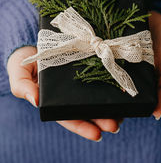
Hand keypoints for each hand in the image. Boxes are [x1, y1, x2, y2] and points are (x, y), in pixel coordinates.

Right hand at [7, 46, 122, 141]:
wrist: (34, 43)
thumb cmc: (24, 62)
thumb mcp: (19, 75)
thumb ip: (23, 87)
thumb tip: (35, 100)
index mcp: (55, 100)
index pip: (69, 117)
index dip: (82, 126)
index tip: (97, 134)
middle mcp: (70, 93)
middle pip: (87, 109)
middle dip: (102, 119)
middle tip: (116, 124)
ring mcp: (79, 79)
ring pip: (97, 96)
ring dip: (110, 106)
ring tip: (123, 113)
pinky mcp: (87, 63)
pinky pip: (99, 76)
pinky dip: (110, 84)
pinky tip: (121, 89)